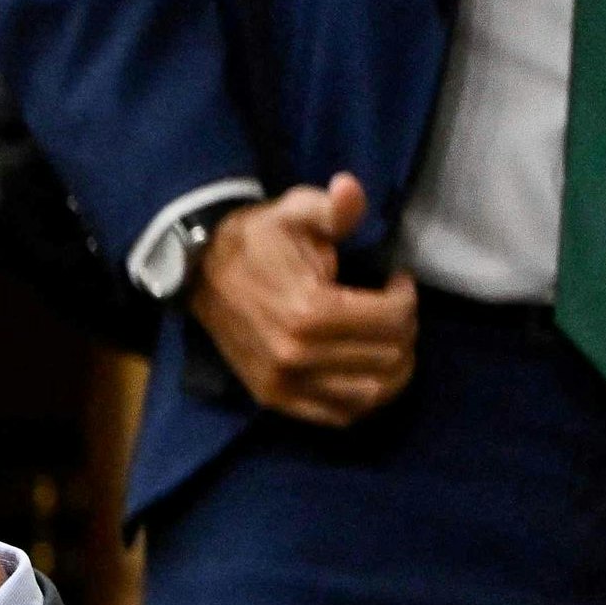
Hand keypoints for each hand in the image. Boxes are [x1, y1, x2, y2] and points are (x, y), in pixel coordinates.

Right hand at [188, 173, 418, 425]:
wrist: (198, 271)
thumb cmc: (256, 238)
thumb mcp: (295, 212)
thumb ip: (333, 208)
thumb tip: (349, 189)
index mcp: (309, 311)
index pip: (393, 319)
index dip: (407, 296)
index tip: (396, 280)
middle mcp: (298, 355)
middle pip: (389, 356)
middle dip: (403, 329)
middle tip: (393, 309)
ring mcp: (284, 382)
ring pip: (371, 393)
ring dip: (392, 368)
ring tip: (385, 341)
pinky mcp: (274, 397)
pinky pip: (339, 415)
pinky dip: (363, 399)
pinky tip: (366, 372)